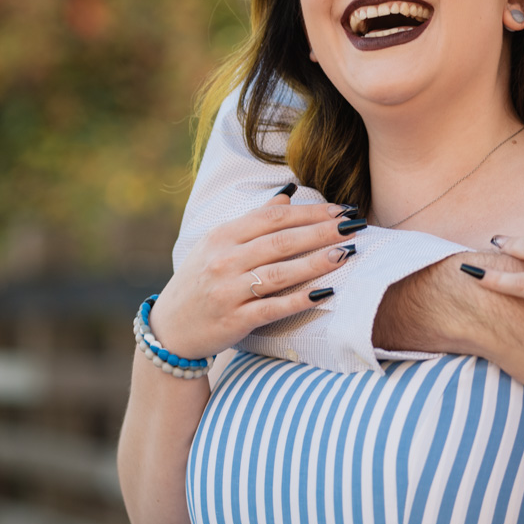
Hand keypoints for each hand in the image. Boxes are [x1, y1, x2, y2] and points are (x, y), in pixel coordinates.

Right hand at [149, 189, 358, 359]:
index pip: (273, 218)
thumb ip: (254, 220)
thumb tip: (288, 193)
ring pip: (279, 273)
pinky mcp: (234, 319)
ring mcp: (228, 290)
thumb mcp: (218, 245)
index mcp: (222, 236)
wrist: (170, 330)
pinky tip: (325, 293)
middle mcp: (224, 260)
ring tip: (345, 253)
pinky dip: (299, 300)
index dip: (310, 212)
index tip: (341, 210)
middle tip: (354, 226)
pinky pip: (272, 308)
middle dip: (321, 232)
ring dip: (315, 262)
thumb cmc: (200, 281)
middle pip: (280, 241)